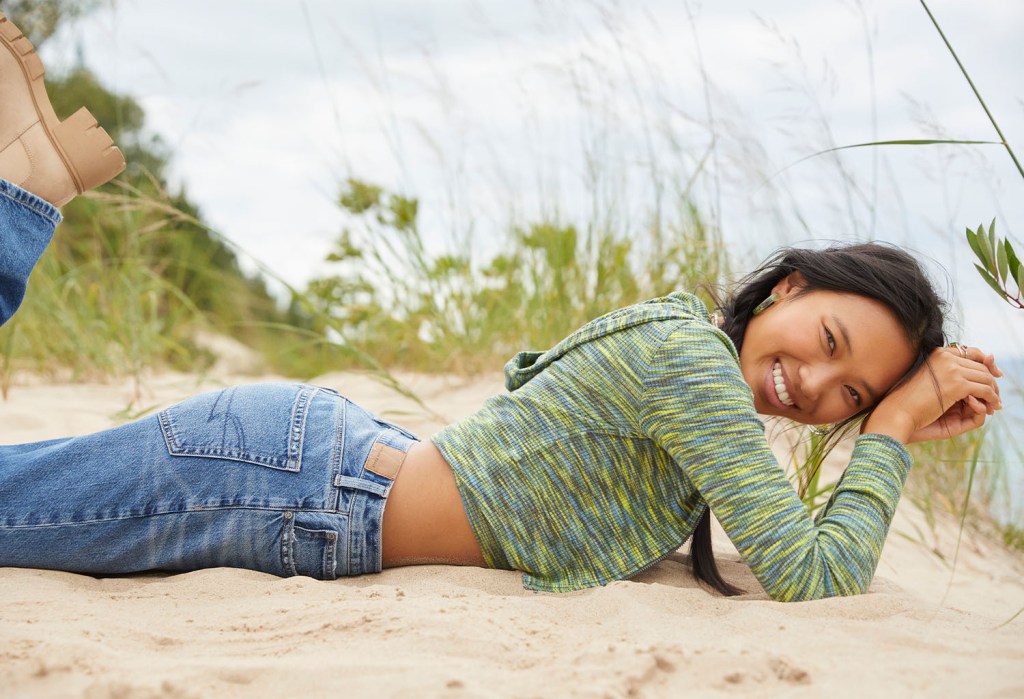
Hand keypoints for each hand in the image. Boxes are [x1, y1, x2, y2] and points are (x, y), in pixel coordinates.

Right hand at [862, 345, 1002, 443]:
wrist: (896, 414)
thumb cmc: (911, 404)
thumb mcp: (936, 386)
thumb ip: (957, 377)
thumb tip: (987, 372)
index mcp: (937, 354)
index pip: (971, 352)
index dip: (986, 362)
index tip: (995, 375)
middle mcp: (945, 357)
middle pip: (982, 366)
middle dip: (992, 383)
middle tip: (995, 399)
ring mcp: (951, 369)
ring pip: (986, 378)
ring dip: (992, 393)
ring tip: (993, 405)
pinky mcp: (956, 384)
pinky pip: (984, 390)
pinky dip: (990, 399)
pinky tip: (989, 408)